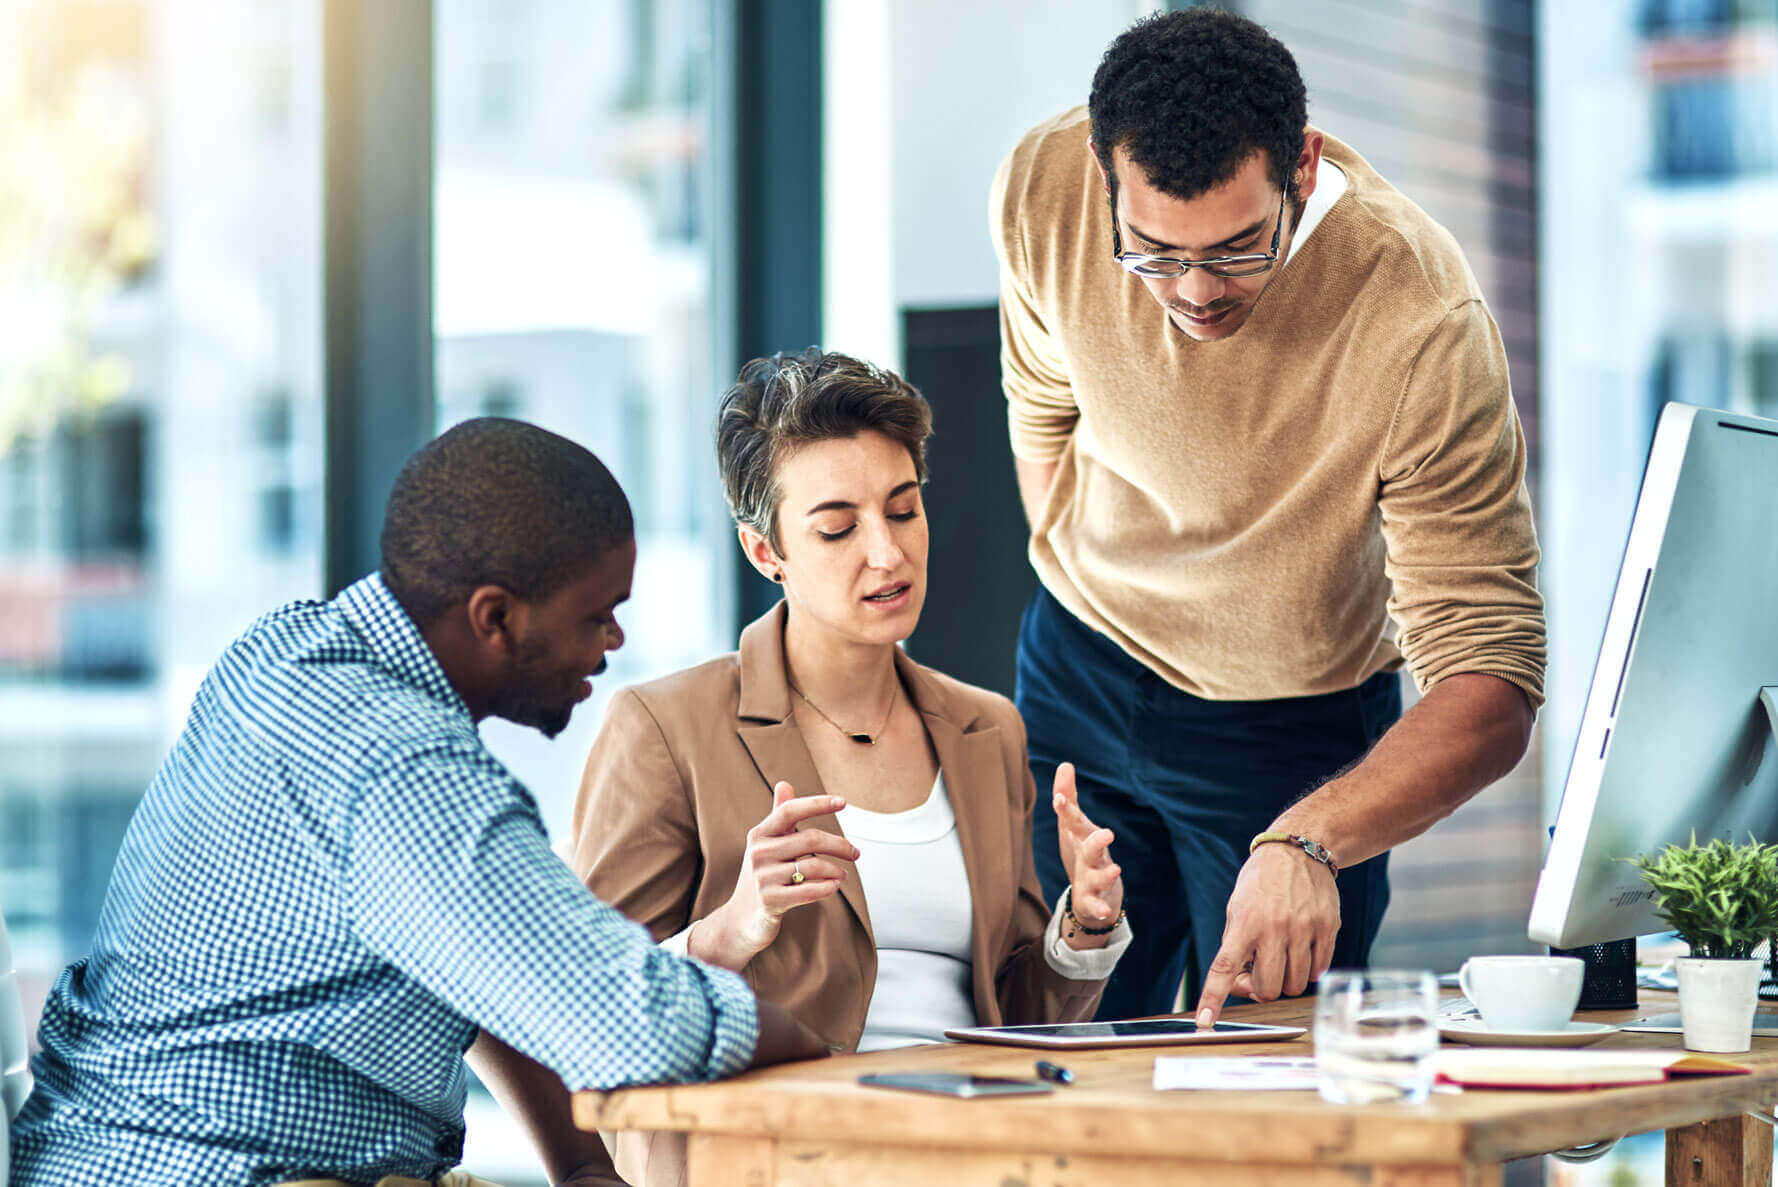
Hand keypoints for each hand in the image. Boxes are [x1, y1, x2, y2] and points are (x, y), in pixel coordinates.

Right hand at [691, 782, 858, 970]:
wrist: (739, 919)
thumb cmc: (762, 876)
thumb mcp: (766, 845)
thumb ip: (778, 816)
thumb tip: (784, 783)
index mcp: (759, 834)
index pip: (790, 810)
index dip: (817, 803)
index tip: (843, 801)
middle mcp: (758, 852)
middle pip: (810, 838)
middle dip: (840, 845)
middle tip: (855, 853)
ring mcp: (762, 877)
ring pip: (813, 866)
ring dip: (836, 870)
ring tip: (843, 875)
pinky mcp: (769, 901)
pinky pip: (809, 891)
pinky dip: (827, 888)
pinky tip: (835, 886)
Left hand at [1052, 762, 1121, 946]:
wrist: (1099, 894)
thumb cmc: (1083, 853)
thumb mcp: (1072, 827)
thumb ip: (1069, 798)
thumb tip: (1065, 764)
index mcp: (1084, 837)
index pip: (1075, 821)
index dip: (1067, 810)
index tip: (1058, 799)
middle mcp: (1093, 856)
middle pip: (1094, 848)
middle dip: (1098, 840)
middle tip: (1107, 833)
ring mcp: (1095, 878)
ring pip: (1100, 875)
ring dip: (1107, 873)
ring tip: (1115, 869)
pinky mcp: (1094, 900)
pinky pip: (1096, 905)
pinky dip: (1099, 908)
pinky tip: (1102, 911)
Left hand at [1194, 842, 1338, 1026]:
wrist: (1299, 850)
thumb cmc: (1261, 883)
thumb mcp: (1236, 908)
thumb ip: (1236, 947)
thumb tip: (1244, 986)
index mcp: (1245, 923)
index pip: (1224, 967)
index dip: (1214, 998)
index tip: (1204, 1023)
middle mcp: (1275, 928)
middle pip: (1268, 988)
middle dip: (1262, 988)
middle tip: (1259, 971)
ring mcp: (1304, 929)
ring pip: (1295, 985)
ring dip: (1286, 979)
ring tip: (1281, 955)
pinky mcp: (1328, 929)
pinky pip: (1319, 971)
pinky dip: (1308, 969)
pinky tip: (1301, 950)